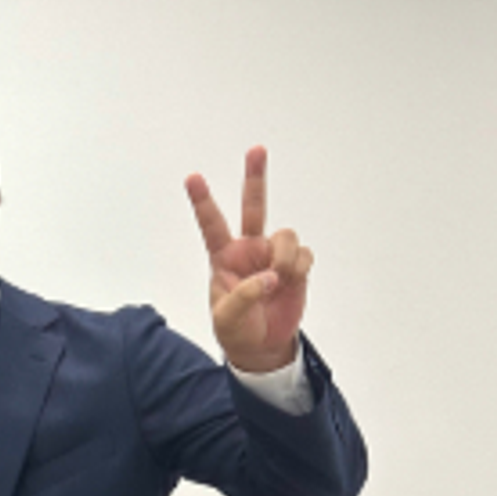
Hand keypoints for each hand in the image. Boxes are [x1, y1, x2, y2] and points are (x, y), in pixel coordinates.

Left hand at [187, 147, 312, 372]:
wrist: (262, 346)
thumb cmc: (237, 330)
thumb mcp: (226, 319)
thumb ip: (243, 295)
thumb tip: (270, 277)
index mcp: (224, 257)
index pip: (212, 224)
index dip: (203, 201)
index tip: (192, 177)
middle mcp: (250, 249)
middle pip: (254, 206)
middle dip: (255, 177)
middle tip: (256, 150)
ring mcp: (273, 254)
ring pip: (286, 235)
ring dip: (285, 258)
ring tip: (279, 281)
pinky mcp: (296, 265)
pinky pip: (304, 254)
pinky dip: (299, 268)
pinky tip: (291, 283)